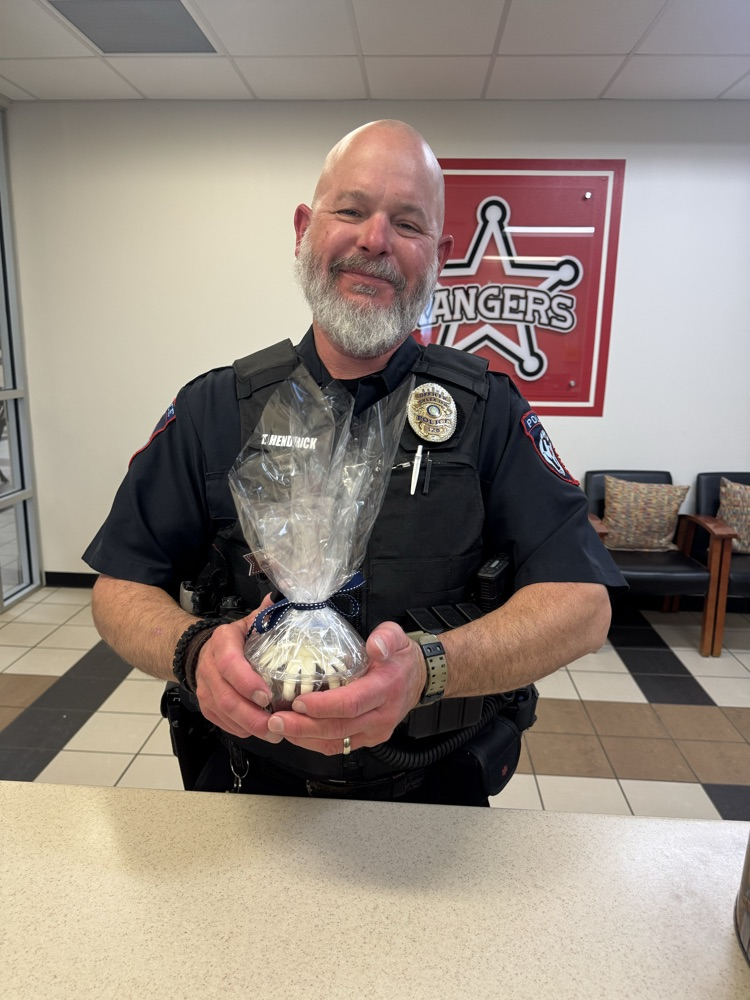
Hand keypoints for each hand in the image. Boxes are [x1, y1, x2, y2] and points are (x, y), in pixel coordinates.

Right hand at [193, 596, 281, 743]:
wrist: (201, 651)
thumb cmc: (235, 639)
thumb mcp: (250, 622)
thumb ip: (267, 614)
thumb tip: (286, 599)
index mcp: (223, 643)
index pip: (230, 665)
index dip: (246, 682)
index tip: (266, 696)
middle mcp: (209, 667)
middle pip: (227, 698)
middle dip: (252, 716)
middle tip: (276, 726)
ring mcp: (205, 689)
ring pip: (224, 713)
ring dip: (249, 727)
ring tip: (274, 733)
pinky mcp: (206, 706)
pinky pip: (222, 723)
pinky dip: (241, 730)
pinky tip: (260, 732)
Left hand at [264, 621, 425, 754]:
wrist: (418, 680)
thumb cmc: (400, 659)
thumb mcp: (397, 637)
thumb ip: (386, 637)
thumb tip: (374, 646)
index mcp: (385, 688)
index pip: (352, 703)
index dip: (323, 706)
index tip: (298, 702)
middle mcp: (381, 715)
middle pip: (339, 727)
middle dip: (304, 726)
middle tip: (277, 720)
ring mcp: (375, 731)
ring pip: (337, 741)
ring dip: (305, 738)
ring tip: (279, 727)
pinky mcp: (368, 739)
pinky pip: (339, 746)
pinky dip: (314, 743)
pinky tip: (296, 734)